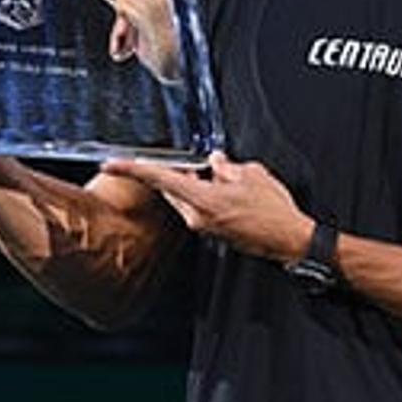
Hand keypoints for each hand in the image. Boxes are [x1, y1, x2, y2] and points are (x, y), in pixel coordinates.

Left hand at [103, 150, 313, 262]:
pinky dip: (204, 196)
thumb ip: (227, 167)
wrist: (289, 240)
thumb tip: (216, 162)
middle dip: (176, 172)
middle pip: (171, 189)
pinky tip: (226, 191)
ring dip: (193, 184)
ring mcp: (204, 227)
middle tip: (192, 161)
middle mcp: (197, 217)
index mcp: (204, 200)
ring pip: (185, 199)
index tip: (112, 163)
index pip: (160, 179)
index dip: (133, 169)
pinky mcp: (213, 233)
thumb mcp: (253, 175)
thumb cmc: (274, 211)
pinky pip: (198, 209)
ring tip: (219, 176)